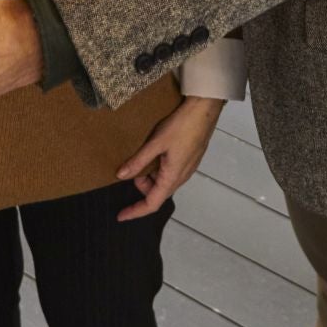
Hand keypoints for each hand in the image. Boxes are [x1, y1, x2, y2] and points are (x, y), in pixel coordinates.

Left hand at [116, 96, 224, 221]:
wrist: (205, 110)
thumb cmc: (182, 126)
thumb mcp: (156, 143)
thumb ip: (138, 161)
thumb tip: (121, 175)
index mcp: (172, 177)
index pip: (152, 203)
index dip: (136, 211)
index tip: (121, 215)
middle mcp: (182, 177)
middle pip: (157, 192)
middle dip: (142, 186)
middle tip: (131, 168)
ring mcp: (187, 168)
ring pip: (164, 181)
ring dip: (150, 175)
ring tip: (142, 157)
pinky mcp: (190, 159)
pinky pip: (171, 172)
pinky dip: (158, 168)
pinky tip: (154, 152)